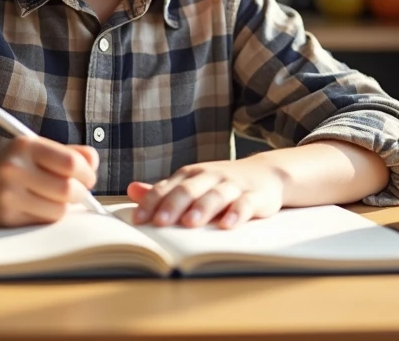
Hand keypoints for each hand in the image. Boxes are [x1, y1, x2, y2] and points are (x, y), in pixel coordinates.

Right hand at [0, 137, 98, 226]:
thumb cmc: (15, 164)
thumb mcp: (37, 149)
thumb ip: (69, 153)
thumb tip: (94, 163)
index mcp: (25, 146)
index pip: (70, 162)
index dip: (87, 173)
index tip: (88, 177)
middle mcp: (14, 169)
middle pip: (67, 189)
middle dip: (81, 193)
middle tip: (79, 191)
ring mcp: (8, 195)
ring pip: (59, 210)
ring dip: (66, 206)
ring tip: (59, 199)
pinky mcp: (6, 217)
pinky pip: (44, 222)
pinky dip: (50, 215)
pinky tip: (42, 206)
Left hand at [127, 158, 284, 229]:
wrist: (266, 173)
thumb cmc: (222, 182)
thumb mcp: (192, 183)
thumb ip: (165, 190)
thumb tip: (131, 190)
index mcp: (190, 175)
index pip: (166, 188)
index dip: (151, 203)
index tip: (138, 220)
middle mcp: (209, 177)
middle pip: (188, 190)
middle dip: (173, 206)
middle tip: (160, 222)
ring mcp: (232, 186)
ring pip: (215, 195)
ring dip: (202, 208)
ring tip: (190, 223)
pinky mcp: (255, 196)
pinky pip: (245, 204)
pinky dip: (237, 213)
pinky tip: (228, 225)